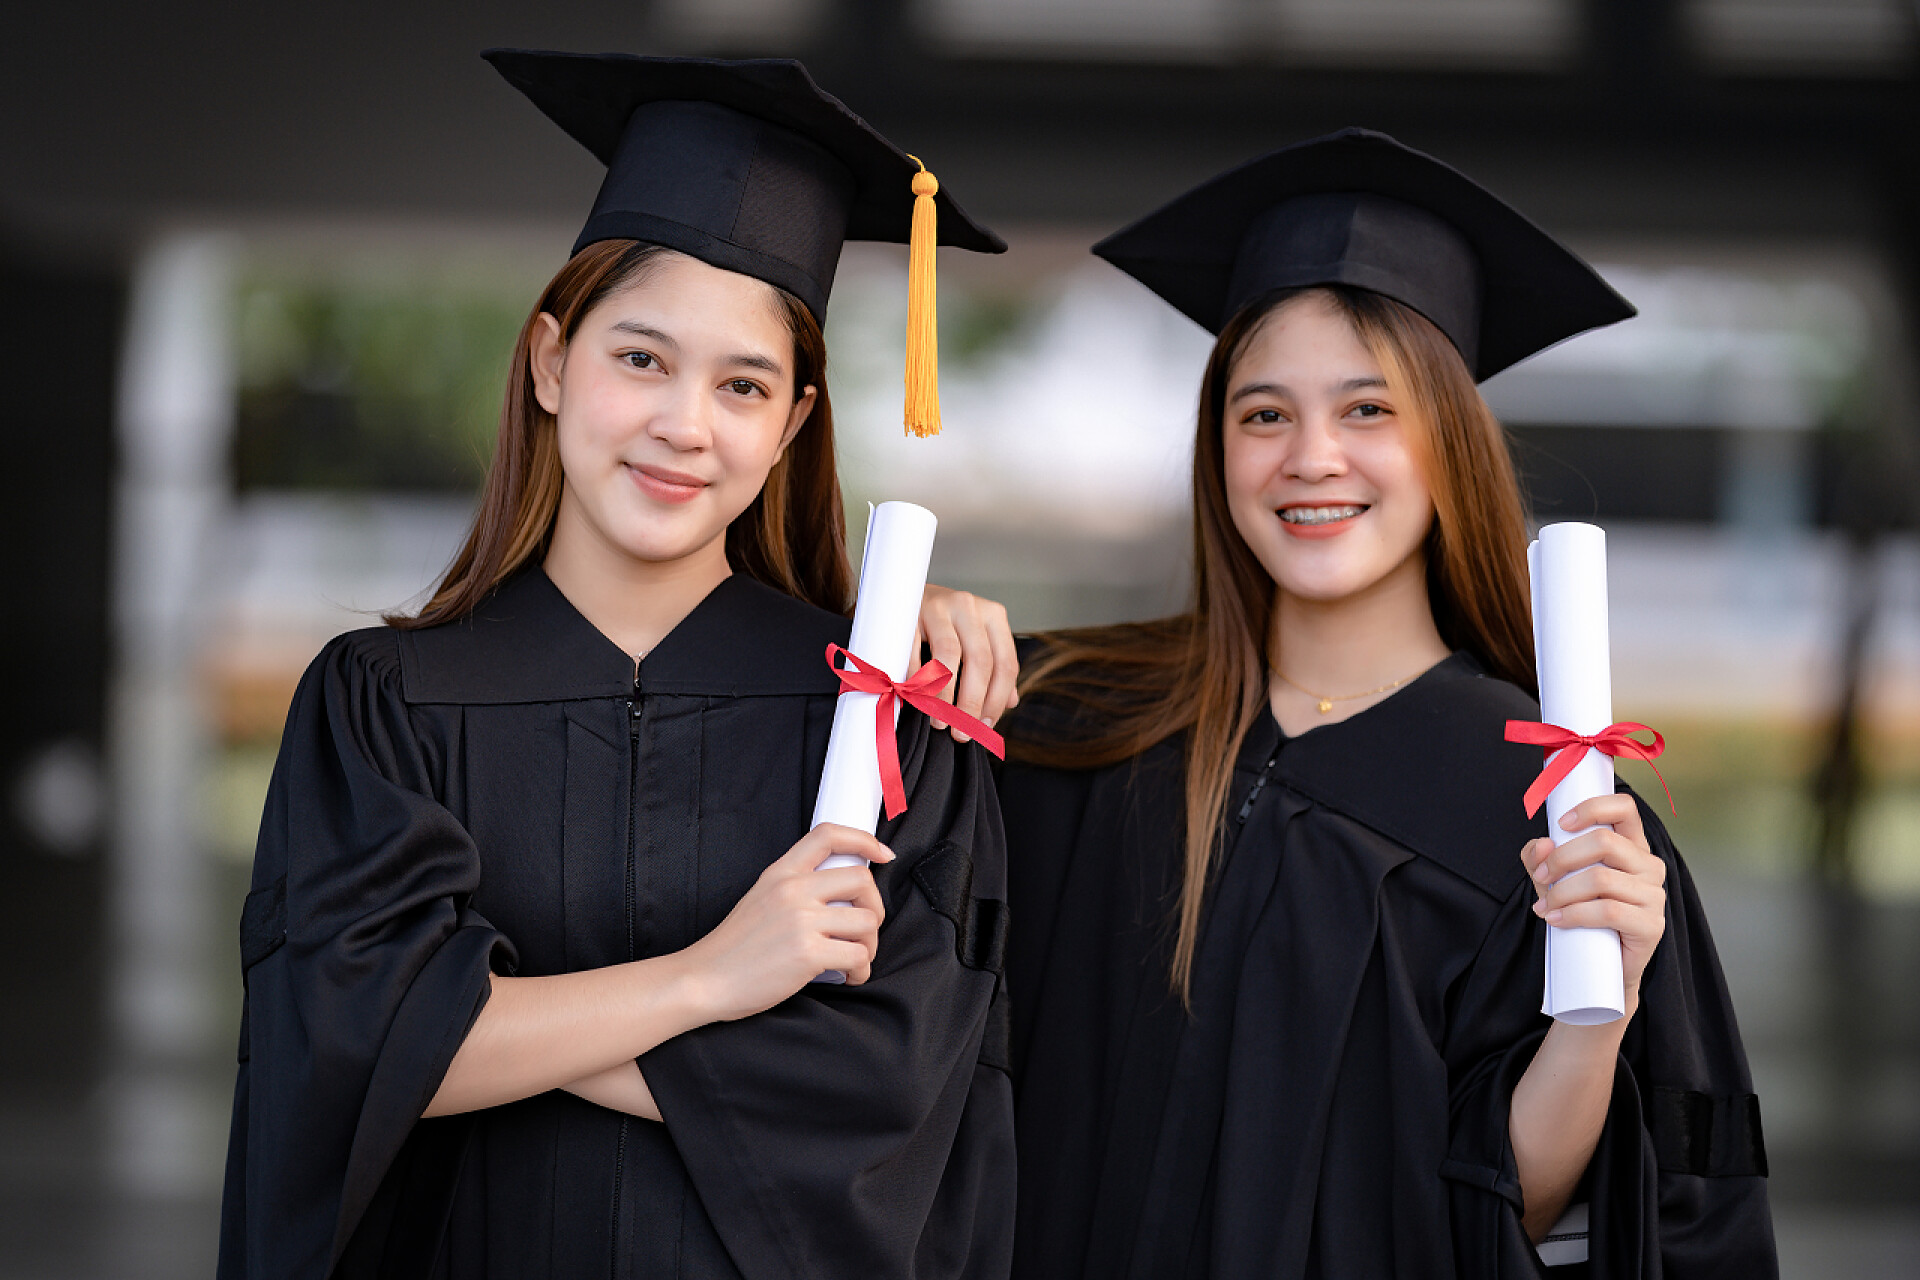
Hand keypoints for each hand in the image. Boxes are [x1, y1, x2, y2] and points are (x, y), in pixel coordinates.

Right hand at [678, 824, 892, 1021]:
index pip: (828, 835)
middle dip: (875, 907)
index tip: (883, 854)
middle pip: (862, 880)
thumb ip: (794, 889)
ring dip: (870, 945)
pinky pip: (858, 956)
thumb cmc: (733, 948)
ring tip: (855, 958)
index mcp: (781, 873)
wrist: (704, 980)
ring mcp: (802, 920)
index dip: (864, 840)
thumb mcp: (759, 899)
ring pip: (867, 921)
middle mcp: (793, 890)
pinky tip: (849, 976)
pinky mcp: (808, 953)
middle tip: (866, 930)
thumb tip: (838, 894)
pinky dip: (861, 970)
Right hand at [917, 584, 1018, 743]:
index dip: (997, 700)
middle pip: (981, 661)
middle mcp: (969, 606)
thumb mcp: (973, 641)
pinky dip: (916, 679)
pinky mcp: (910, 611)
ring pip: (949, 655)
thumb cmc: (944, 625)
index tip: (986, 726)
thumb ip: (993, 669)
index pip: (1006, 664)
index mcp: (993, 616)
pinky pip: (914, 650)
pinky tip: (915, 699)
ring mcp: (939, 605)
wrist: (906, 595)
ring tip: (939, 721)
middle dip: (972, 703)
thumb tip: (1010, 702)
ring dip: (944, 695)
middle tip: (961, 732)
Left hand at [1520, 793, 1667, 1009]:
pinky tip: (1556, 920)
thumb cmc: (1582, 915)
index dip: (1592, 808)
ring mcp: (1654, 895)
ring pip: (1600, 878)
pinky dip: (1574, 914)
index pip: (1624, 808)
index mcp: (1631, 846)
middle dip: (1561, 858)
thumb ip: (1541, 858)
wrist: (1601, 968)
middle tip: (1541, 876)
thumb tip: (1541, 844)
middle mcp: (1648, 865)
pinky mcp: (1651, 925)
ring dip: (1562, 892)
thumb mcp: (1555, 881)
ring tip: (1546, 906)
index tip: (1561, 823)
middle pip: (1604, 841)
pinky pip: (1608, 910)